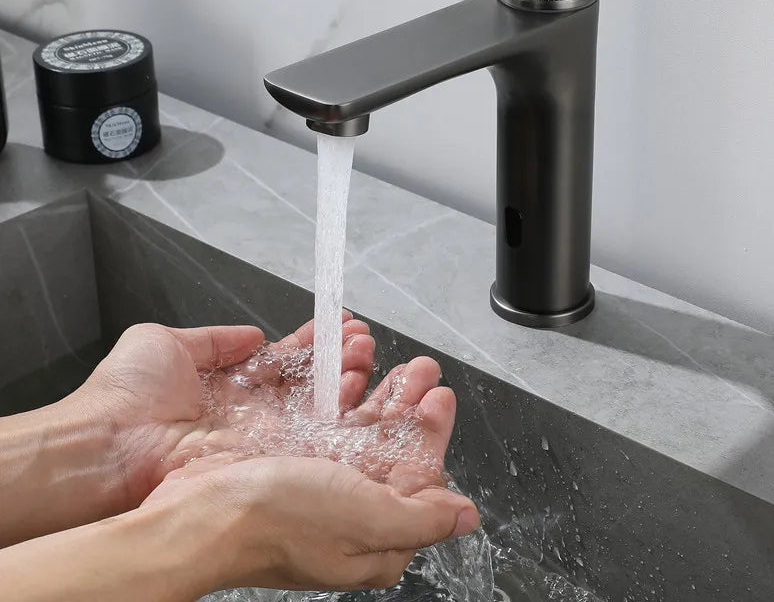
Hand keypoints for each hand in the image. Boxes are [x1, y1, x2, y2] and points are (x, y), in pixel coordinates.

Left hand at [78, 313, 373, 507]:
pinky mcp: (268, 456)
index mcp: (228, 384)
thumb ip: (216, 339)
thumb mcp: (166, 342)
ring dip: (345, 374)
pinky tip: (354, 380)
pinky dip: (338, 406)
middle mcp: (250, 412)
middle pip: (307, 382)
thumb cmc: (124, 394)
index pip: (281, 359)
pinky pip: (311, 431)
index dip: (310, 340)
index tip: (335, 321)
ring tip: (363, 349)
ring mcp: (261, 436)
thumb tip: (252, 333)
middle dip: (337, 356)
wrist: (108, 443)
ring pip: (317, 405)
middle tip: (359, 336)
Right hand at [141, 356, 479, 592]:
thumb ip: (421, 517)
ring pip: (353, 425)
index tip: (440, 395)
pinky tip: (341, 362)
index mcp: (374, 534)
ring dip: (370, 385)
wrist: (194, 514)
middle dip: (405, 401)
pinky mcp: (284, 456)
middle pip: (388, 446)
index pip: (418, 477)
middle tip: (420, 367)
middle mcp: (346, 509)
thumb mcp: (366, 520)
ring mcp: (313, 481)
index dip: (431, 433)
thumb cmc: (277, 522)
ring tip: (376, 352)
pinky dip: (331, 385)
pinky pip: (317, 414)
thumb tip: (465, 516)